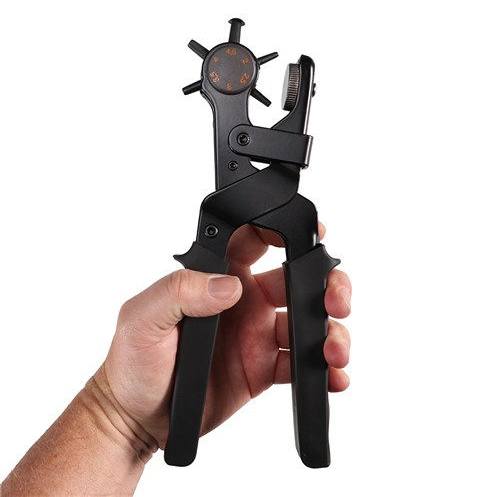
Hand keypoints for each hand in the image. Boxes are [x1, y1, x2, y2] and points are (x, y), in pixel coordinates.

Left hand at [99, 222, 351, 450]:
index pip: (256, 239)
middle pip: (296, 278)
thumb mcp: (142, 319)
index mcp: (217, 277)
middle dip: (324, 282)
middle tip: (334, 298)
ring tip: (334, 349)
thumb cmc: (132, 364)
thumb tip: (228, 285)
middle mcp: (243, 301)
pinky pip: (301, 364)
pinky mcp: (264, 368)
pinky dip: (322, 370)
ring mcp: (256, 335)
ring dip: (330, 330)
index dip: (285, 230)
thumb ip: (180, 291)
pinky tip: (332, 376)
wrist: (138, 419)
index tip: (311, 233)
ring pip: (307, 321)